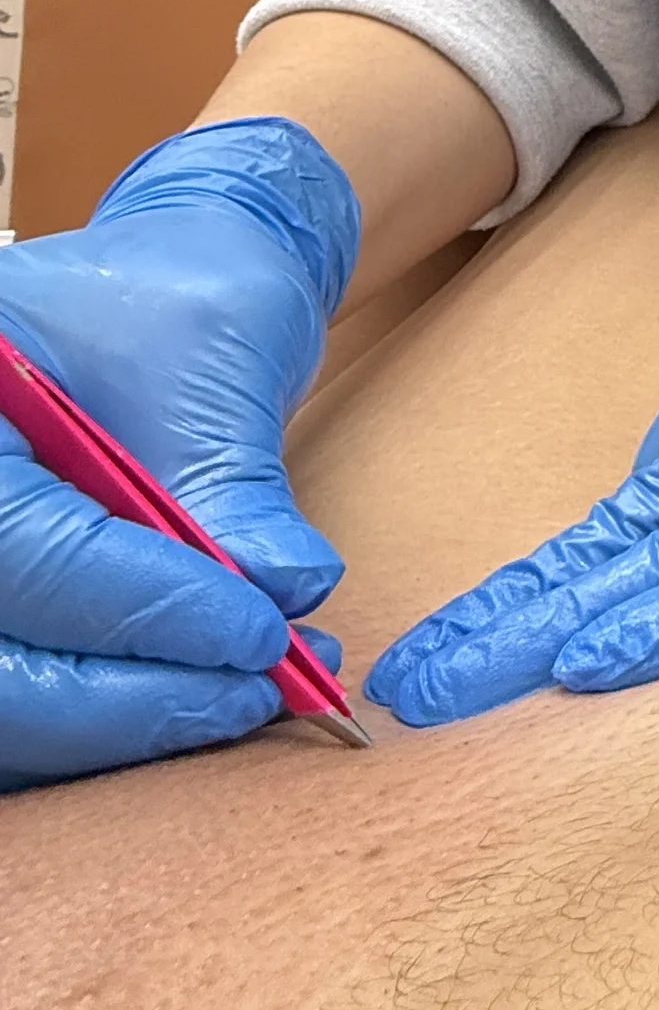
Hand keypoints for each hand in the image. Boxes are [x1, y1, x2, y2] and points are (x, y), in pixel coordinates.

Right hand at [0, 116, 359, 786]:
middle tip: (256, 690)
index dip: (140, 609)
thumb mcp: (219, 361)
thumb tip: (280, 593)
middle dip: (129, 694)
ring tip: (256, 694)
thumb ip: (236, 490)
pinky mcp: (7, 614)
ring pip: (12, 701)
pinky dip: (119, 716)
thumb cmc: (187, 294)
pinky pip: (35, 699)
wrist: (181, 289)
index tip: (257, 635)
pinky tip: (216, 693)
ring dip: (130, 721)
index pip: (26, 550)